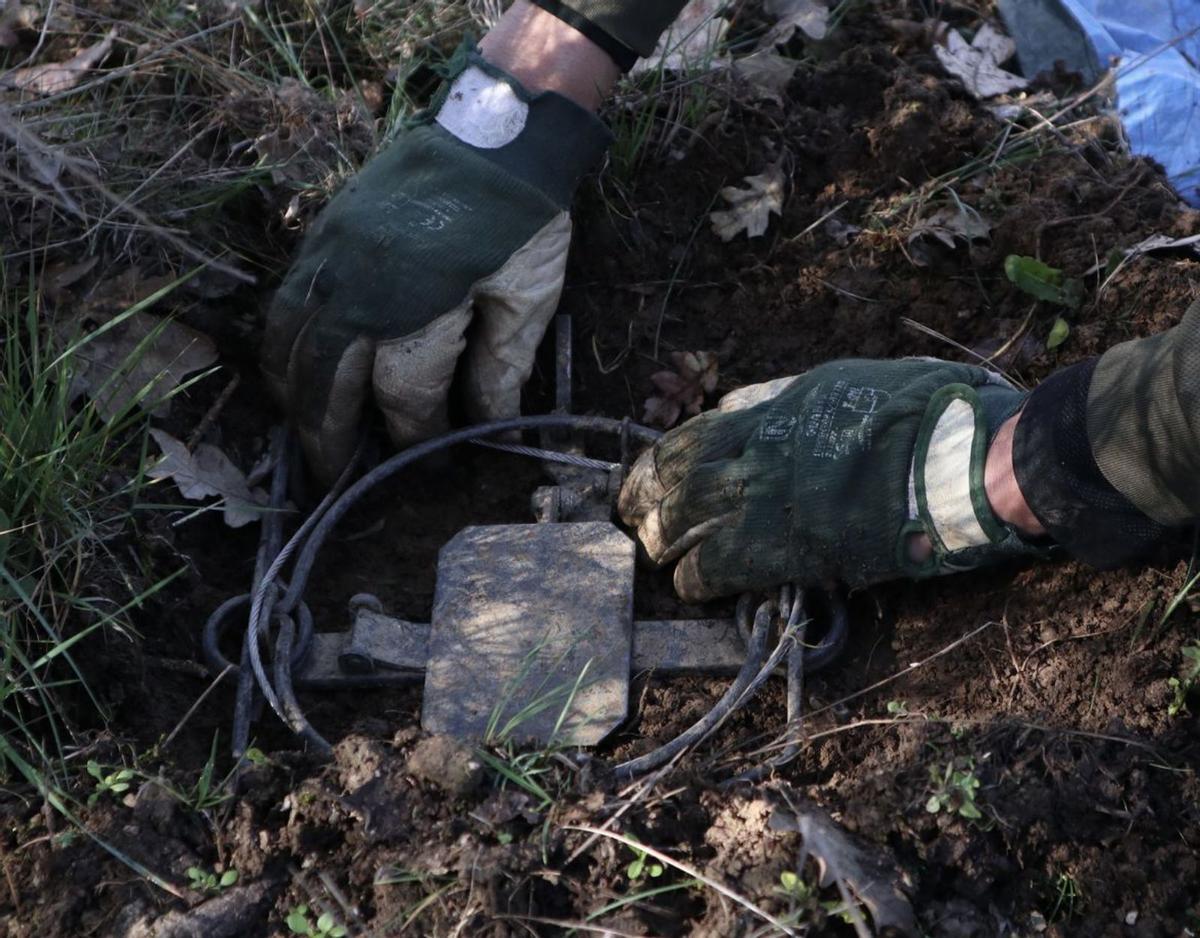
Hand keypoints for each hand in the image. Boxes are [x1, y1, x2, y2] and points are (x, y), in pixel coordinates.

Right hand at [262, 43, 608, 481]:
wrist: (494, 131)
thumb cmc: (521, 219)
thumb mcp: (528, 296)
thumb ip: (502, 366)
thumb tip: (493, 429)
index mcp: (419, 304)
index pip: (404, 394)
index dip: (416, 434)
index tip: (431, 459)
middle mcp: (361, 285)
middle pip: (327, 378)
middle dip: (328, 433)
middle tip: (334, 476)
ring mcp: (333, 257)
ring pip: (291, 342)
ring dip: (293, 393)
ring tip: (305, 428)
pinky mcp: (324, 235)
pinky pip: (286, 300)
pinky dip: (285, 344)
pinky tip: (297, 367)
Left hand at [618, 358, 1046, 600]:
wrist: (954, 457)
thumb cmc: (915, 413)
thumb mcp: (841, 381)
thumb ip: (785, 397)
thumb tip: (741, 404)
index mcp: (770, 414)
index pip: (689, 437)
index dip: (657, 463)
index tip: (645, 478)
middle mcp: (755, 454)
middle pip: (674, 481)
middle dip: (645, 503)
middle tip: (634, 521)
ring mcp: (765, 500)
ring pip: (682, 522)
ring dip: (662, 542)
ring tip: (656, 556)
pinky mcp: (784, 548)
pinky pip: (714, 566)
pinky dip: (695, 577)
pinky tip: (690, 584)